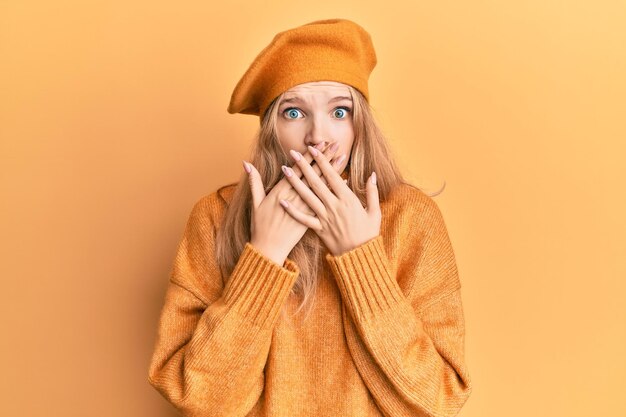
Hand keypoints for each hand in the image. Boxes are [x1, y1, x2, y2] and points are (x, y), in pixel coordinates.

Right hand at [244, 143, 344, 265]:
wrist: (269, 248)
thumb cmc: (261, 226)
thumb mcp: (255, 202)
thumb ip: (254, 182)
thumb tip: (246, 163)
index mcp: (281, 191)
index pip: (298, 168)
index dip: (309, 155)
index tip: (319, 144)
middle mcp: (295, 197)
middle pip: (312, 174)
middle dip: (324, 158)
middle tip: (335, 144)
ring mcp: (304, 208)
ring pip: (321, 186)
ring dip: (332, 172)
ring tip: (342, 159)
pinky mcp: (312, 218)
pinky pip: (327, 201)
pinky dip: (335, 193)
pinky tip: (345, 183)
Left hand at [279, 145, 380, 255]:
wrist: (360, 257)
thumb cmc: (369, 234)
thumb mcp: (375, 212)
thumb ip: (372, 192)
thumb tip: (372, 174)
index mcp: (348, 199)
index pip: (332, 176)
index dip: (322, 161)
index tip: (314, 148)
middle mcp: (334, 206)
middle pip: (316, 182)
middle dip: (304, 166)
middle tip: (293, 152)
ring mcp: (325, 218)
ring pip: (307, 197)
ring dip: (295, 182)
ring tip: (284, 170)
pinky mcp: (319, 229)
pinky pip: (303, 219)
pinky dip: (292, 211)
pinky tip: (281, 201)